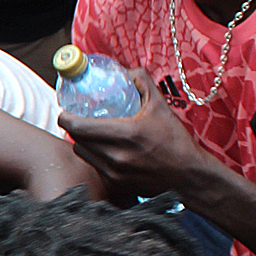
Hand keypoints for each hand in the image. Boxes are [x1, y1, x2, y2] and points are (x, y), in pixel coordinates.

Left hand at [59, 67, 214, 199]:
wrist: (189, 176)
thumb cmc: (176, 141)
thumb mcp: (160, 106)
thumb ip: (142, 83)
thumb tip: (126, 70)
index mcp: (126, 133)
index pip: (78, 126)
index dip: (66, 117)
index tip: (66, 110)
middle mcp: (116, 155)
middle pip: (77, 140)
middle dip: (74, 127)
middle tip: (77, 118)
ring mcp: (114, 173)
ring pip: (83, 153)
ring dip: (82, 142)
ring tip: (90, 133)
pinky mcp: (116, 185)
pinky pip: (94, 166)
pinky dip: (94, 156)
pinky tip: (103, 149)